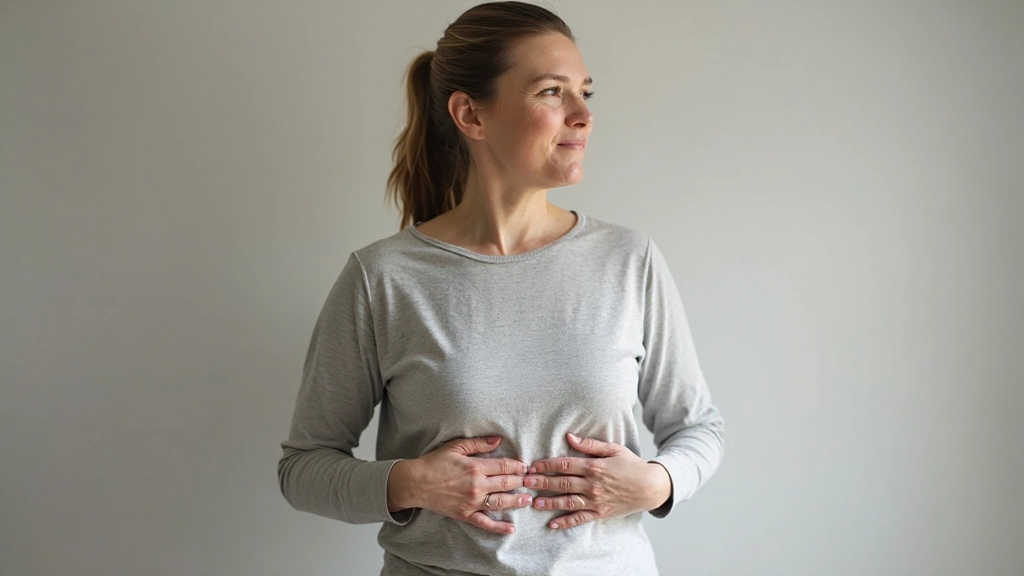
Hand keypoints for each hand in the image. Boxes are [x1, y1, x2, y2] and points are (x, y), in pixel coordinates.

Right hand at [387, 435, 531, 534]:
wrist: (415, 483)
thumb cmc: (434, 462)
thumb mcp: (456, 446)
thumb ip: (479, 443)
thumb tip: (498, 440)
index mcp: (476, 467)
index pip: (504, 466)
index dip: (518, 466)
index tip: (526, 466)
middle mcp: (477, 486)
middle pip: (507, 483)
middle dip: (522, 481)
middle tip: (533, 481)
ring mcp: (472, 502)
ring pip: (501, 502)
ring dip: (517, 501)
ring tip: (528, 499)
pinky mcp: (466, 515)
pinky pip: (486, 523)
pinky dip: (499, 527)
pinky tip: (511, 528)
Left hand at [524, 432, 671, 529]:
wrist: (650, 487)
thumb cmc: (631, 465)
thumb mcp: (613, 449)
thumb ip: (590, 444)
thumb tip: (569, 437)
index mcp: (594, 466)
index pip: (565, 464)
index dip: (547, 465)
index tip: (532, 466)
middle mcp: (592, 485)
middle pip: (562, 483)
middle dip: (542, 483)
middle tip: (525, 483)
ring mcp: (596, 500)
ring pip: (568, 502)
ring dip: (549, 503)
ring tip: (534, 503)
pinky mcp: (600, 513)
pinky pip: (580, 518)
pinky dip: (566, 522)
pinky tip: (552, 524)